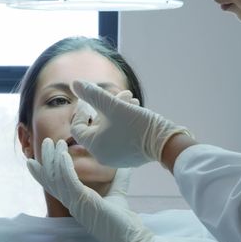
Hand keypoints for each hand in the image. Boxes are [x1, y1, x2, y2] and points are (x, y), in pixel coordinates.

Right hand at [27, 138, 154, 241]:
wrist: (131, 238)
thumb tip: (124, 165)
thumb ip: (118, 180)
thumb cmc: (123, 222)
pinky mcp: (83, 202)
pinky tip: (63, 154)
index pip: (57, 184)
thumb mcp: (118, 194)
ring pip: (57, 178)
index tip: (43, 156)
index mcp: (77, 202)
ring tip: (53, 142)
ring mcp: (76, 203)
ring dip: (53, 159)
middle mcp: (73, 203)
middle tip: (46, 141)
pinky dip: (64, 167)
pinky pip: (68, 181)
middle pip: (52, 179)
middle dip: (47, 160)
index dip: (48, 170)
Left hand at [71, 80, 191, 167]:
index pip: (78, 128)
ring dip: (118, 112)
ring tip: (132, 99)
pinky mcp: (130, 157)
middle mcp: (103, 156)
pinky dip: (124, 124)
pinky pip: (120, 138)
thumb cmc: (138, 125)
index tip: (93, 99)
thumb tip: (75, 83)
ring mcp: (117, 158)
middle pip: (97, 127)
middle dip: (107, 107)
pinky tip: (136, 110)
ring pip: (110, 130)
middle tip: (121, 94)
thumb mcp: (114, 106)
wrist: (166, 142)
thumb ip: (93, 95)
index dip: (83, 110)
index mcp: (95, 146)